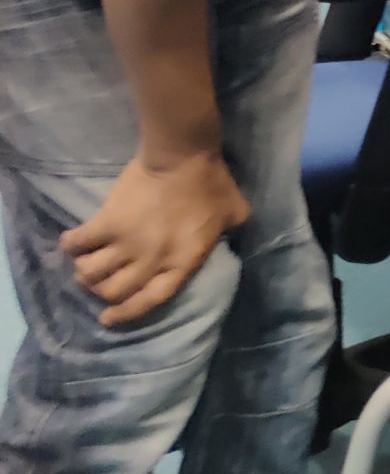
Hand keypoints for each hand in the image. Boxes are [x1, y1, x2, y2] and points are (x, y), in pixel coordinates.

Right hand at [59, 152, 249, 326]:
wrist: (183, 155)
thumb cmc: (212, 182)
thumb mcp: (236, 212)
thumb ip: (231, 230)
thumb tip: (228, 235)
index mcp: (183, 262)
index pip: (150, 301)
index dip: (126, 313)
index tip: (108, 318)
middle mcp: (152, 260)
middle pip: (114, 291)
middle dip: (103, 292)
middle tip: (100, 281)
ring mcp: (127, 243)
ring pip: (91, 273)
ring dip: (85, 271)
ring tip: (86, 262)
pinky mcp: (107, 223)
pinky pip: (78, 244)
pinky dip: (71, 244)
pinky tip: (71, 241)